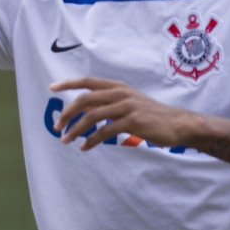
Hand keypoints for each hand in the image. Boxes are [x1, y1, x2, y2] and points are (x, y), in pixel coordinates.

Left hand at [50, 76, 198, 149]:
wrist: (178, 123)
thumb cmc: (150, 114)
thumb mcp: (127, 102)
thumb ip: (106, 103)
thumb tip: (82, 111)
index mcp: (117, 86)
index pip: (87, 81)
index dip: (68, 83)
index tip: (51, 87)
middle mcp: (120, 93)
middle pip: (84, 99)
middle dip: (67, 113)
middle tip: (57, 127)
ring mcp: (127, 106)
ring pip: (92, 117)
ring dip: (75, 130)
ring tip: (65, 140)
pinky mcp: (133, 121)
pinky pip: (105, 132)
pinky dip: (91, 141)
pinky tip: (84, 147)